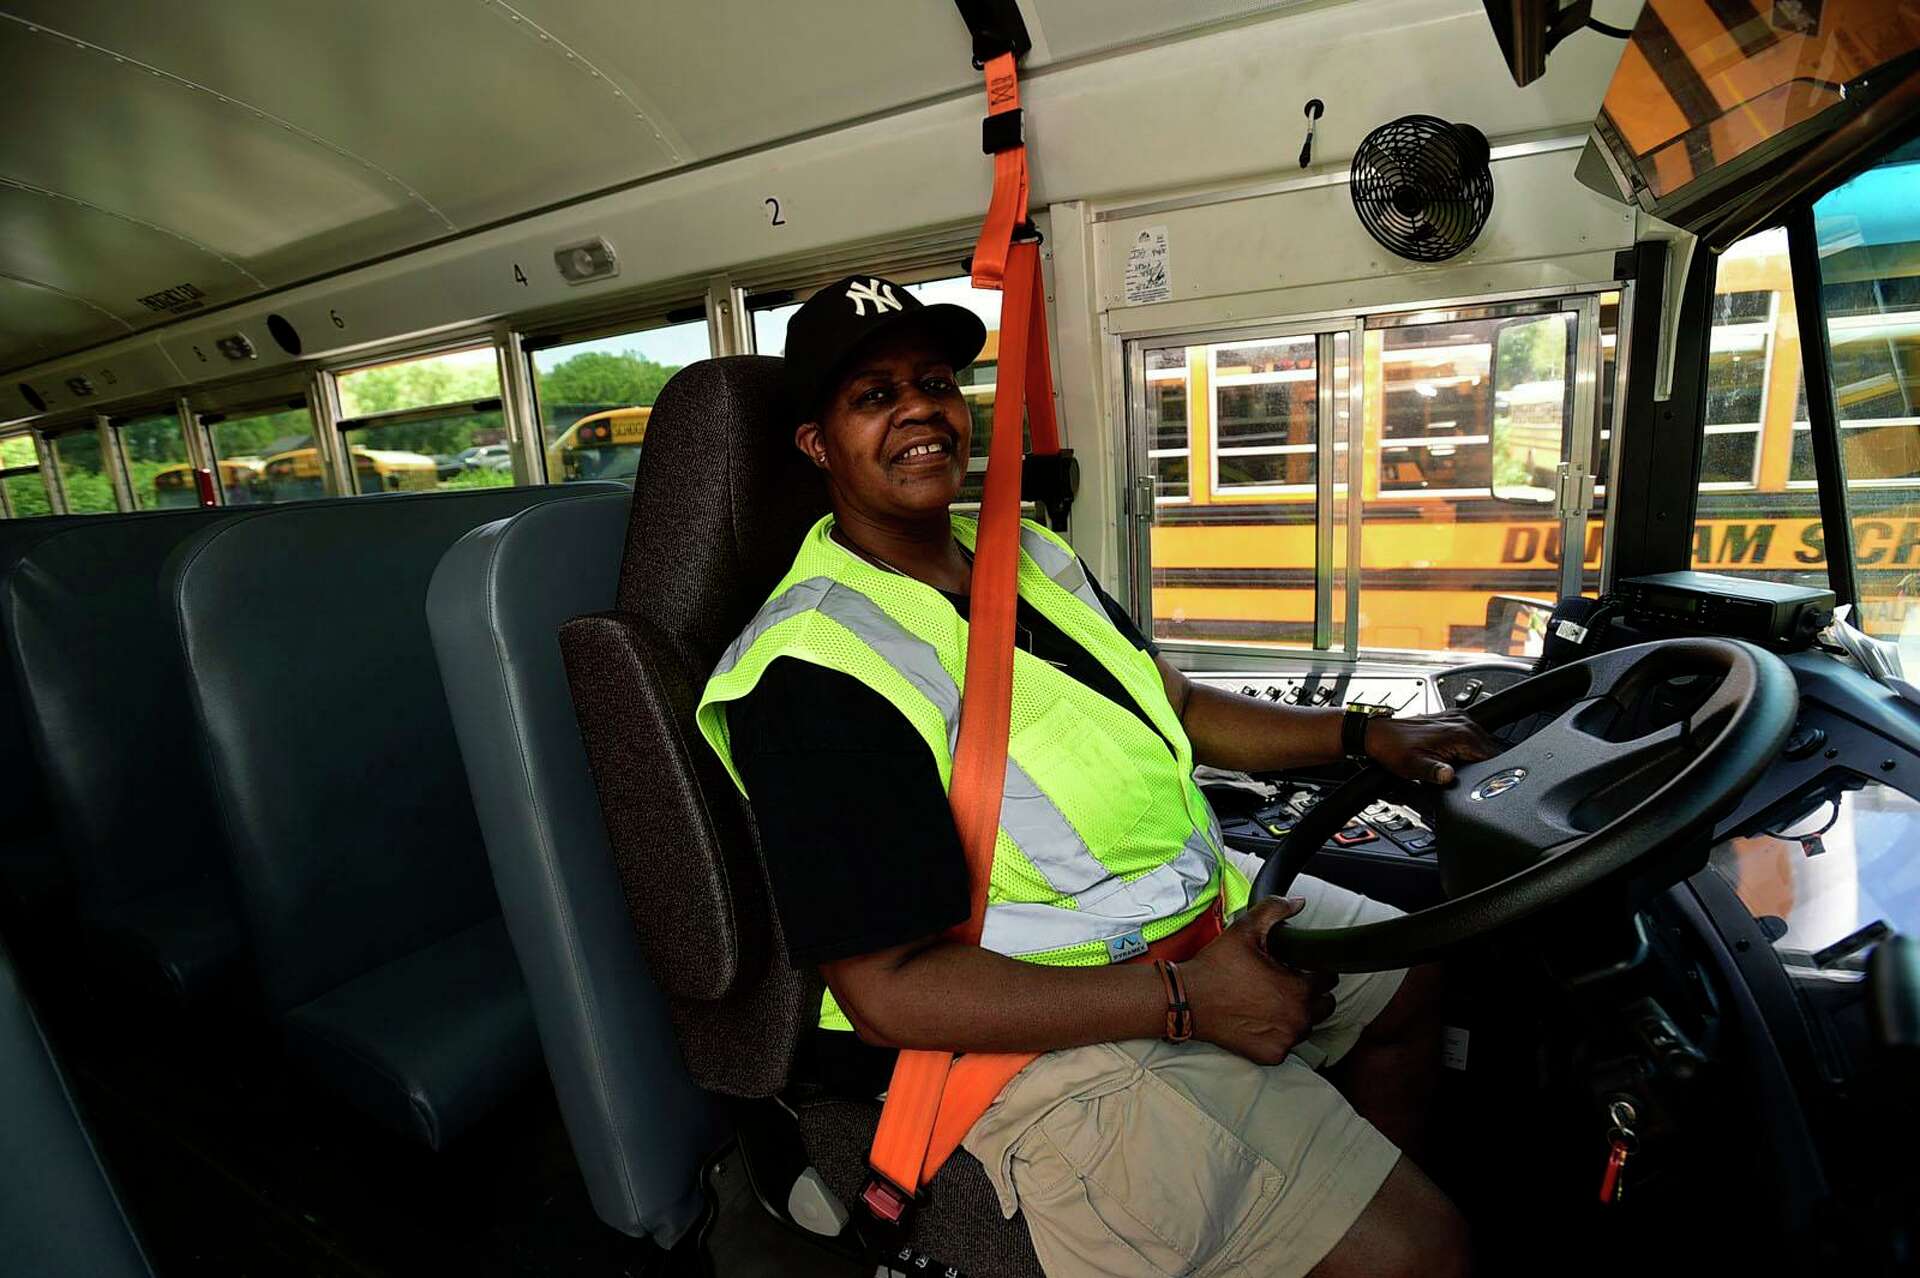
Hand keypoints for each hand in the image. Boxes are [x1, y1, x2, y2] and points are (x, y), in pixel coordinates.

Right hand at [1179, 897, 1336, 1065]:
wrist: (1187, 1000)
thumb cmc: (1217, 966)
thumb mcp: (1245, 930)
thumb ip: (1275, 910)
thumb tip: (1300, 903)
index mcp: (1299, 989)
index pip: (1328, 979)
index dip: (1314, 969)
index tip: (1297, 967)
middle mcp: (1298, 1019)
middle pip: (1323, 1006)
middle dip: (1310, 994)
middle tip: (1284, 984)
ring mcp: (1286, 1040)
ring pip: (1306, 1026)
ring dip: (1295, 1015)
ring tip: (1270, 1001)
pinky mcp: (1271, 1055)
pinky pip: (1286, 1044)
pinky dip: (1278, 1034)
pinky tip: (1260, 1020)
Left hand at [1365, 710, 1502, 785]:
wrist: (1378, 735)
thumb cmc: (1393, 749)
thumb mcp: (1415, 767)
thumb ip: (1435, 773)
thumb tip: (1449, 777)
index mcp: (1460, 733)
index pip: (1492, 756)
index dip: (1490, 773)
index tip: (1483, 782)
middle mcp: (1462, 722)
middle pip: (1490, 748)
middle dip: (1484, 765)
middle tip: (1464, 775)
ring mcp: (1458, 718)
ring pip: (1482, 742)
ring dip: (1476, 756)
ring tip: (1456, 766)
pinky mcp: (1451, 718)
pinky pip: (1471, 734)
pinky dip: (1468, 747)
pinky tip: (1454, 756)